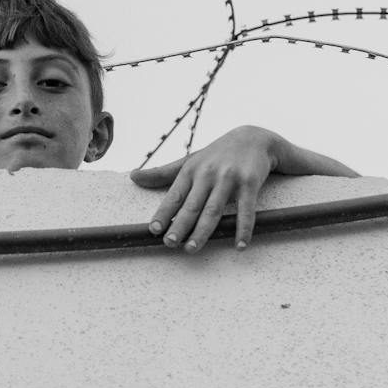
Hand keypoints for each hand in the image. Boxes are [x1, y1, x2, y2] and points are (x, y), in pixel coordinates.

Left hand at [129, 126, 282, 252]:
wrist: (254, 139)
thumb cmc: (217, 155)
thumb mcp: (189, 161)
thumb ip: (162, 173)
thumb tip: (132, 176)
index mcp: (191, 170)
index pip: (174, 195)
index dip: (163, 213)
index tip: (153, 230)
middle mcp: (208, 174)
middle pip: (192, 205)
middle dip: (180, 225)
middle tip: (169, 244)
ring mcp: (229, 178)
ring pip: (214, 210)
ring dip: (203, 231)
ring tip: (192, 248)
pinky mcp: (250, 183)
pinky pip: (246, 211)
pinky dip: (243, 229)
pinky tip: (240, 246)